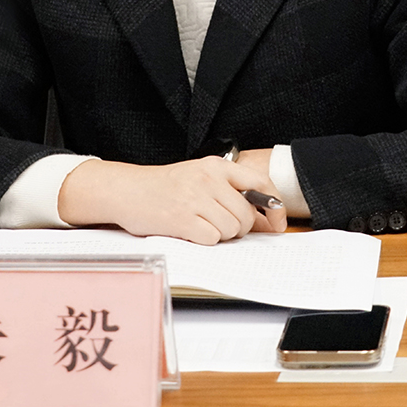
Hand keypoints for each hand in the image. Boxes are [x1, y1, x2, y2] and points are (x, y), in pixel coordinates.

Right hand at [58, 156, 286, 244]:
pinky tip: (190, 230)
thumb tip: (267, 219)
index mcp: (216, 166)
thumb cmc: (167, 186)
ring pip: (231, 230)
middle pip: (245, 216)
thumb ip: (232, 193)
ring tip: (200, 224)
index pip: (260, 184)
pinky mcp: (182, 219)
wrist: (129, 190)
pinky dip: (204, 240)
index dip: (274, 206)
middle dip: (238, 228)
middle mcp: (208, 179)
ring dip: (220, 234)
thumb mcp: (201, 178)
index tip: (278, 222)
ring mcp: (195, 199)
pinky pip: (212, 239)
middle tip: (219, 224)